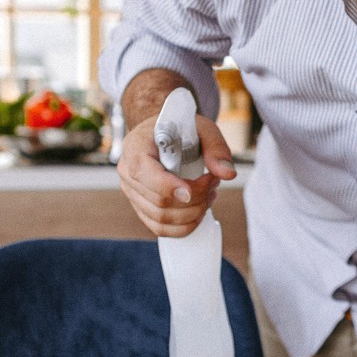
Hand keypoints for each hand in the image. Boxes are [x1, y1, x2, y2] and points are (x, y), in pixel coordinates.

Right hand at [116, 109, 235, 237]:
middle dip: (194, 199)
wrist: (163, 135)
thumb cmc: (180, 129)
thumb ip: (216, 148)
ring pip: (161, 219)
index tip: (191, 191)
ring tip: (208, 195)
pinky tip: (198, 211)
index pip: (144, 173)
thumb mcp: (201, 129)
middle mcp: (128, 172)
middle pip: (159, 201)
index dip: (168, 187)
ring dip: (192, 213)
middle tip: (213, 183)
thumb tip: (228, 174)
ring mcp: (132, 193)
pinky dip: (183, 226)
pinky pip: (160, 228)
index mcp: (136, 147)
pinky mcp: (140, 207)